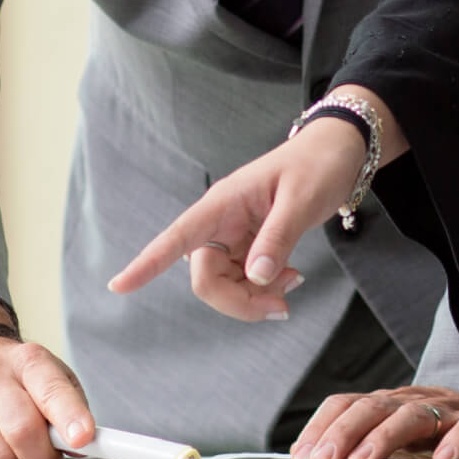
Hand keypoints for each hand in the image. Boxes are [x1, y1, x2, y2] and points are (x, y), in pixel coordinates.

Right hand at [0, 326, 94, 458]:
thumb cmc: (17, 380)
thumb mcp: (51, 379)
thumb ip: (71, 409)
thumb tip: (82, 445)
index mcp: (28, 359)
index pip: (51, 390)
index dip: (70, 417)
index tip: (82, 438)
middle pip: (21, 428)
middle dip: (42, 457)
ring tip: (20, 455)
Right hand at [109, 91, 405, 319]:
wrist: (340, 152)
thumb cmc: (318, 165)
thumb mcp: (301, 199)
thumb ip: (278, 237)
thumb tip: (256, 277)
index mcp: (222, 204)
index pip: (176, 237)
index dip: (146, 263)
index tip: (118, 285)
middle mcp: (221, 222)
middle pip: (206, 278)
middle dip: (238, 301)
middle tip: (282, 306)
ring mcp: (234, 236)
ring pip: (224, 285)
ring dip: (254, 298)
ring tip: (294, 285)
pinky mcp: (250, 245)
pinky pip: (244, 280)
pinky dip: (263, 289)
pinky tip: (290, 280)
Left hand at [290, 385, 458, 458]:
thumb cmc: (440, 441)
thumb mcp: (397, 445)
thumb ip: (356, 457)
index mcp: (388, 405)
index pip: (347, 403)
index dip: (321, 426)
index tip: (301, 457)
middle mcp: (414, 402)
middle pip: (373, 406)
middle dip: (344, 433)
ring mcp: (449, 412)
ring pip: (414, 415)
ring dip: (385, 438)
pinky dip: (456, 443)